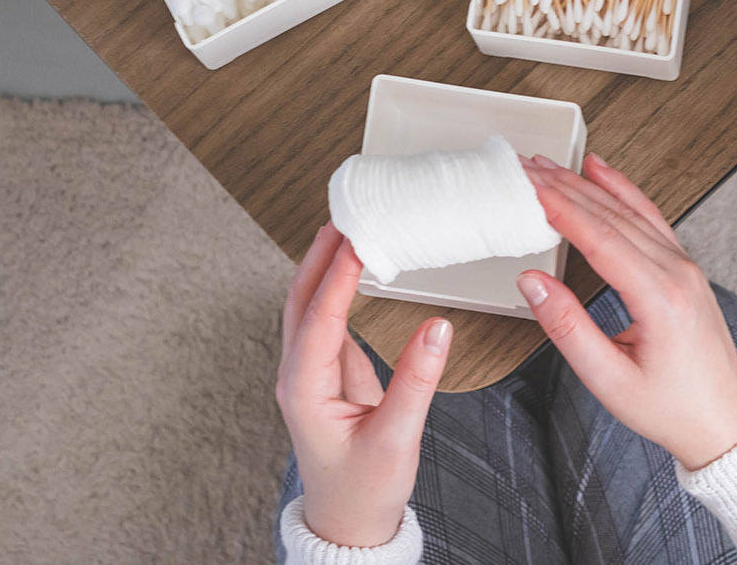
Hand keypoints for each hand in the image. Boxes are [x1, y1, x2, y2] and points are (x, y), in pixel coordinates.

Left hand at [277, 222, 451, 547]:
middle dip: (321, 253)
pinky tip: (356, 269)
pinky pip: (325, 318)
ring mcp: (308, 374)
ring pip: (307, 305)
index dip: (339, 273)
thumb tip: (438, 329)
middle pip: (299, 298)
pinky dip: (337, 286)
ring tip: (350, 228)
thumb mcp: (396, 439)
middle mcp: (298, 376)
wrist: (348, 525)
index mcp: (305, 390)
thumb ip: (417, 382)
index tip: (360, 237)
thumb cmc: (364, 490)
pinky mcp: (325, 375)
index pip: (319, 317)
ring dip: (324, 264)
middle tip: (347, 213)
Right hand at [516, 154, 736, 469]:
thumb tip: (534, 283)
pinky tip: (604, 174)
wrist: (724, 422)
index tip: (530, 187)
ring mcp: (685, 268)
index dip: (561, 208)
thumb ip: (567, 328)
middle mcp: (677, 273)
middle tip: (528, 168)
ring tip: (554, 166)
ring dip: (590, 185)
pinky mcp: (685, 270)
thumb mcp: (609, 379)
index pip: (602, 238)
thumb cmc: (673, 409)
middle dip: (566, 187)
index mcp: (660, 298)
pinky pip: (651, 219)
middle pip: (614, 216)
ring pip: (632, 211)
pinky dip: (624, 192)